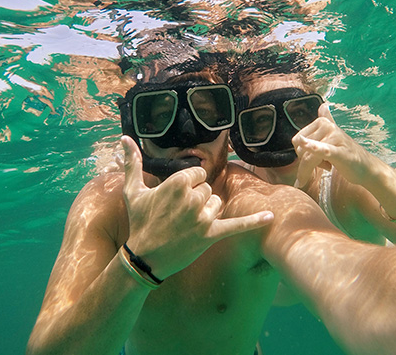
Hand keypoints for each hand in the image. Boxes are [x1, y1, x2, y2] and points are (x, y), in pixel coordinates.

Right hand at [121, 136, 273, 278]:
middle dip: (196, 199)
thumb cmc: (139, 221)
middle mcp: (192, 198)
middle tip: (179, 215)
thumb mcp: (133, 191)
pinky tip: (271, 217)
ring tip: (188, 224)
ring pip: (217, 203)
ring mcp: (202, 217)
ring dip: (207, 211)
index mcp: (177, 183)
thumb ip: (132, 162)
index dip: (187, 186)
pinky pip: (237, 224)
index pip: (197, 174)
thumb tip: (124, 138)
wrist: (144, 258)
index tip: (175, 199)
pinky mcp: (211, 234)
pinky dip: (254, 221)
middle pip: (207, 188)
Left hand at [292, 104, 376, 188]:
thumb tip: (323, 105)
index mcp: (322, 122)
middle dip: (307, 162)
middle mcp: (327, 126)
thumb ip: (327, 119)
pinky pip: (323, 150)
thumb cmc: (346, 152)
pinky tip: (313, 153)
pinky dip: (315, 150)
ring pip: (308, 157)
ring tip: (326, 167)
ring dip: (311, 170)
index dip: (302, 152)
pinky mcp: (340, 152)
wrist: (366, 167)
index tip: (315, 156)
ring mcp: (334, 138)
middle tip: (325, 162)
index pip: (296, 141)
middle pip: (300, 150)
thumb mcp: (334, 135)